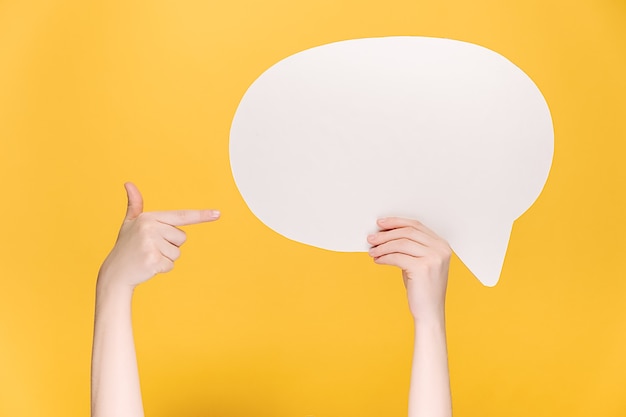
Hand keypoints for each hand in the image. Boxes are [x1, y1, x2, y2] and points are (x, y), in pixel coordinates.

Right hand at [98, 182, 219, 289]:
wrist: (115, 273)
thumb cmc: (126, 247)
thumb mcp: (130, 223)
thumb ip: (134, 204)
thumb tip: (129, 183)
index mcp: (149, 217)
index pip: (181, 216)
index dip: (201, 215)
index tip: (217, 214)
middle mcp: (150, 228)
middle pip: (181, 238)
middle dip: (170, 245)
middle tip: (150, 248)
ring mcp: (151, 245)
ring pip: (177, 253)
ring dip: (166, 258)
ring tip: (148, 256)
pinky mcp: (153, 260)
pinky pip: (171, 265)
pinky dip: (162, 268)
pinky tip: (148, 267)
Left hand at [368, 217, 450, 322]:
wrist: (430, 312)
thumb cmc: (423, 288)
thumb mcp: (420, 262)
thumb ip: (409, 247)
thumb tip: (385, 235)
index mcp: (442, 245)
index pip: (416, 225)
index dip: (396, 222)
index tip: (381, 224)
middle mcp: (440, 249)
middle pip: (407, 232)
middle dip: (386, 234)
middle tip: (371, 238)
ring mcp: (433, 258)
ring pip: (400, 243)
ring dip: (383, 246)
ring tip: (372, 251)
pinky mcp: (423, 268)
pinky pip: (397, 257)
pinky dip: (384, 257)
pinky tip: (377, 260)